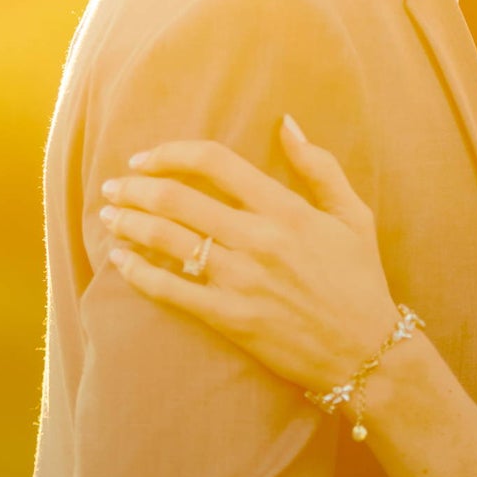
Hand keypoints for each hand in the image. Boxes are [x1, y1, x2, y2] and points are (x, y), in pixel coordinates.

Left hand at [99, 117, 400, 396]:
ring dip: (128, 224)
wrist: (367, 353)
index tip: (146, 158)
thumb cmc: (360, 280)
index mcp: (287, 209)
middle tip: (114, 186)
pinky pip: (170, 290)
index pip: (214, 162)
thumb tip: (286, 123)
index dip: (170, 153)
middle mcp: (260, 240)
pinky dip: (137, 272)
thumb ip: (319, 165)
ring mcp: (241, 281)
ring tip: (109, 216)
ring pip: (166, 240)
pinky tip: (120, 261)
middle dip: (135, 188)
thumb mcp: (354, 215)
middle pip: (177, 199)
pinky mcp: (230, 318)